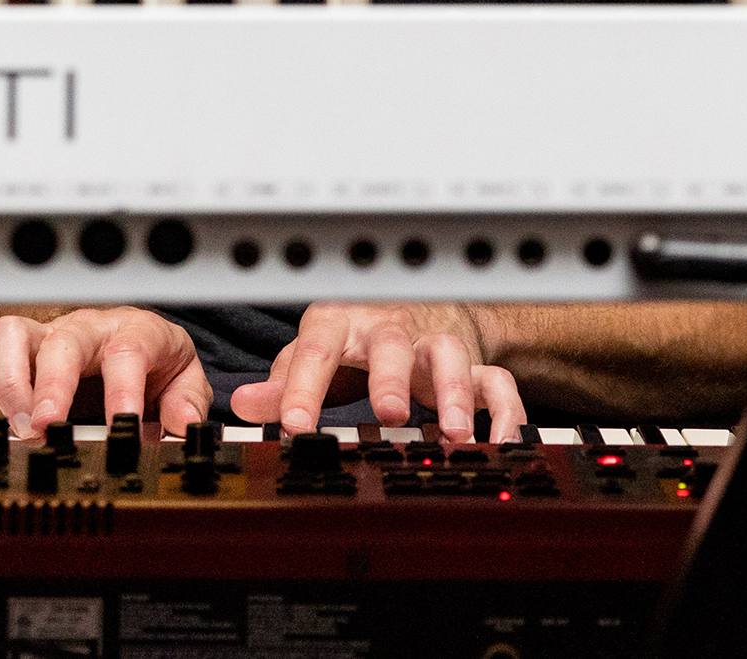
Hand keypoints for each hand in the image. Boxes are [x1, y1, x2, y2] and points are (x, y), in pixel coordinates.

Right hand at [0, 307, 210, 440]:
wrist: (134, 339)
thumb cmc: (153, 357)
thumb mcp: (184, 375)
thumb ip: (187, 400)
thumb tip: (182, 426)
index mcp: (130, 331)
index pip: (128, 349)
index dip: (122, 388)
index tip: (121, 425)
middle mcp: (81, 331)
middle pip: (61, 340)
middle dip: (51, 384)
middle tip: (49, 426)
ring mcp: (41, 345)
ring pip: (11, 339)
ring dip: (8, 385)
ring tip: (13, 429)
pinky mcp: (11, 365)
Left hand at [228, 302, 525, 441]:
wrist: (420, 305)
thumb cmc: (358, 334)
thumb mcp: (315, 350)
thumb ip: (282, 380)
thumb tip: (243, 404)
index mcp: (342, 323)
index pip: (317, 348)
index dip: (303, 387)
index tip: (293, 425)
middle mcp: (390, 330)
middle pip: (391, 341)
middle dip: (391, 377)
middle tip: (388, 414)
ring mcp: (433, 345)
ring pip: (450, 355)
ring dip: (454, 393)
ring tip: (453, 433)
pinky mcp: (471, 364)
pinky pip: (496, 381)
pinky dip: (503, 410)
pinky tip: (497, 441)